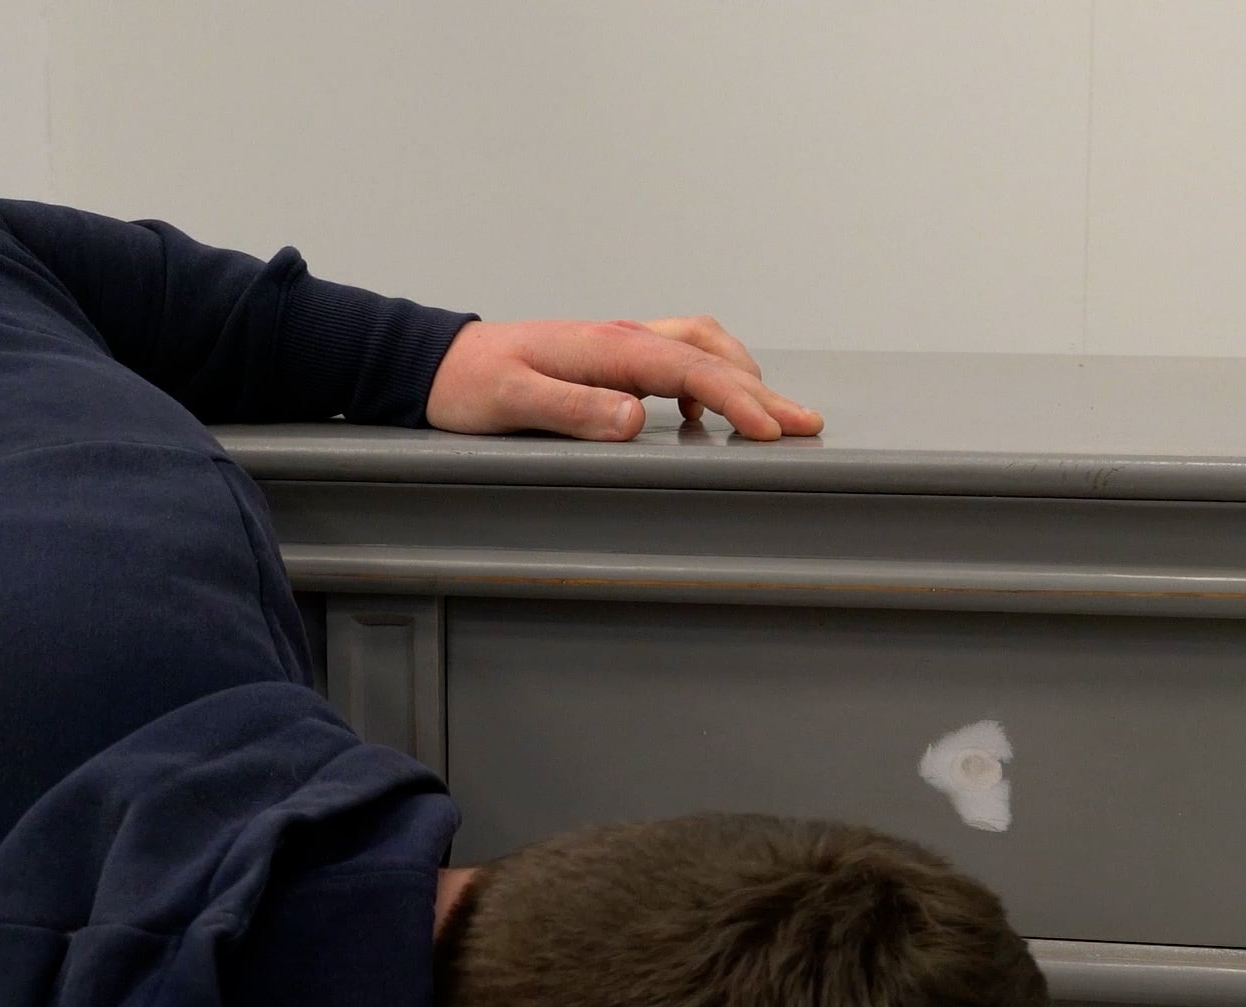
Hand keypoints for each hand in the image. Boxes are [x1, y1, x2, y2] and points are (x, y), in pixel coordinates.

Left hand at [427, 317, 824, 442]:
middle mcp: (620, 338)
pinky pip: (679, 356)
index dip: (736, 399)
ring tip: (772, 416)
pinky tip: (704, 413)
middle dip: (762, 391)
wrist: (439, 361)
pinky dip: (710, 376)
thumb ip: (572, 409)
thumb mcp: (512, 403)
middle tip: (806, 424)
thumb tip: (634, 416)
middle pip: (711, 354)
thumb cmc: (471, 385)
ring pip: (701, 345)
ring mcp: (619, 344)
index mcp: (605, 347)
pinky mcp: (612, 358)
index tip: (770, 429)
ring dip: (742, 377)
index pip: (689, 369)